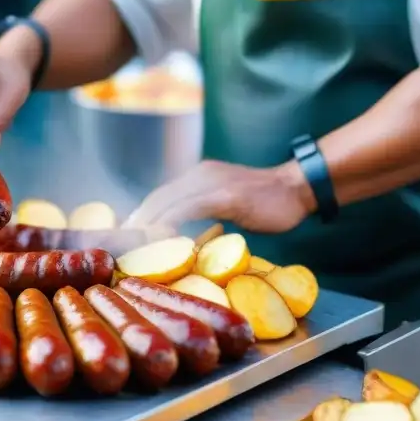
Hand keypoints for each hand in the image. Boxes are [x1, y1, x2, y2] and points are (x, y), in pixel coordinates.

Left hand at [124, 160, 316, 232]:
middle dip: (137, 221)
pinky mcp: (225, 195)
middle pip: (157, 198)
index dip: (142, 215)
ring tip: (135, 245)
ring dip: (148, 224)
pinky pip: (190, 208)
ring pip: (169, 201)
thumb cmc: (266, 202)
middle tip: (122, 244)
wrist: (297, 188)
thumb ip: (203, 211)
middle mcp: (199, 175)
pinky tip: (162, 237)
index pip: (160, 196)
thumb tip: (182, 234)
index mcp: (197, 176)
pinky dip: (172, 222)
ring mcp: (211, 183)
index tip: (127, 236)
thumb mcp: (226, 202)